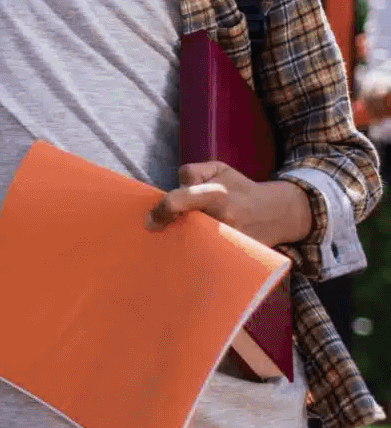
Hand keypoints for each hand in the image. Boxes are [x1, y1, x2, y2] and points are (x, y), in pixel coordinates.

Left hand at [148, 162, 313, 247]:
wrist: (277, 213)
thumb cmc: (241, 188)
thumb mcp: (218, 168)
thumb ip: (191, 172)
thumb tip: (175, 189)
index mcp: (216, 195)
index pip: (177, 202)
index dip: (160, 211)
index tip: (150, 222)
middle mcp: (222, 220)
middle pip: (181, 228)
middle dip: (172, 229)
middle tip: (168, 230)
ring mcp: (228, 242)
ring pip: (191, 247)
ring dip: (182, 243)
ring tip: (184, 238)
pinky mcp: (234, 257)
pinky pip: (206, 259)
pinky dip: (196, 255)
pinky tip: (193, 250)